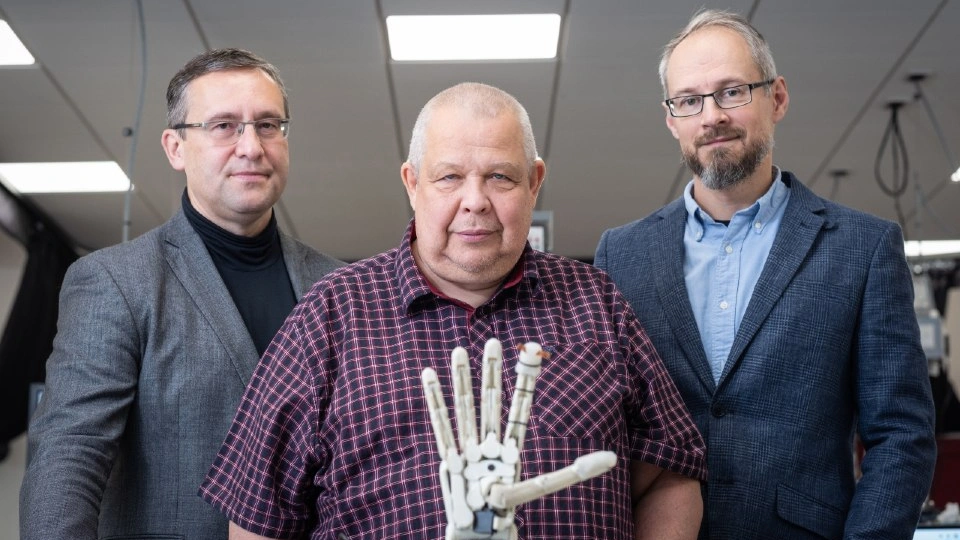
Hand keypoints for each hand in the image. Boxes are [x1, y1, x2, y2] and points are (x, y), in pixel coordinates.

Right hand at [422, 338, 616, 539]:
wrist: (480, 530)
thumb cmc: (506, 509)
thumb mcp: (542, 487)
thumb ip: (573, 472)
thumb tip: (613, 458)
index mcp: (513, 445)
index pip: (520, 406)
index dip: (525, 381)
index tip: (530, 354)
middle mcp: (490, 441)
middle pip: (491, 400)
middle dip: (491, 371)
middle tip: (493, 342)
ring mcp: (469, 448)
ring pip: (466, 406)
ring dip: (462, 378)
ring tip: (459, 350)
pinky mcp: (449, 458)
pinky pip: (440, 425)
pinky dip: (434, 400)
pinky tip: (429, 374)